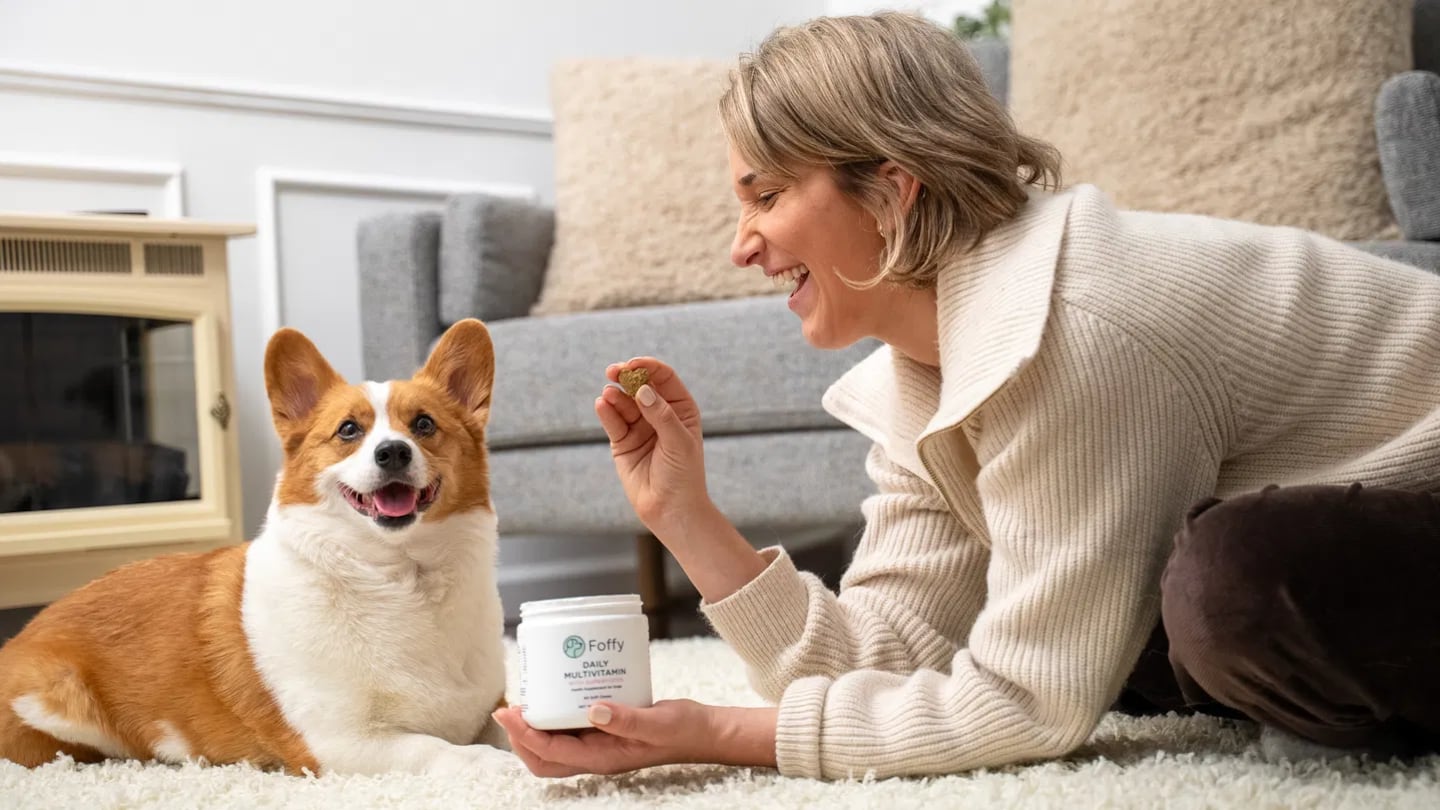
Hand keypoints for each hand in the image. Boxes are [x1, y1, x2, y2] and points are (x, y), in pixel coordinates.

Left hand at [491, 700, 777, 777]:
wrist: (703, 732)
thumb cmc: (683, 729)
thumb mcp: (657, 721)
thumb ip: (626, 718)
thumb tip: (594, 709)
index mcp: (604, 758)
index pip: (552, 754)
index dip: (527, 735)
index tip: (512, 712)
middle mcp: (597, 757)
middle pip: (544, 759)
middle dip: (520, 738)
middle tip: (509, 709)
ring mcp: (600, 747)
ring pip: (553, 750)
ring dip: (533, 732)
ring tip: (524, 705)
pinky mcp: (606, 733)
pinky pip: (570, 733)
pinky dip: (554, 721)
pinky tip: (556, 697)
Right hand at [595, 358, 709, 532]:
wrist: (671, 510)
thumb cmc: (684, 475)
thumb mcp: (679, 442)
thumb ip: (661, 415)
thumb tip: (643, 390)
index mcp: (680, 408)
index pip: (664, 379)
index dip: (649, 368)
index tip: (634, 365)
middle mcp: (658, 413)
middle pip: (640, 386)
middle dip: (626, 376)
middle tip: (613, 370)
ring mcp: (639, 427)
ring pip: (623, 403)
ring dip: (615, 395)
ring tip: (608, 395)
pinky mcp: (622, 442)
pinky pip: (613, 422)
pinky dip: (606, 412)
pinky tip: (602, 404)